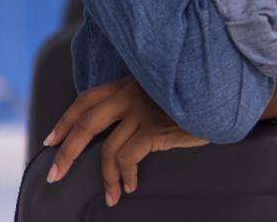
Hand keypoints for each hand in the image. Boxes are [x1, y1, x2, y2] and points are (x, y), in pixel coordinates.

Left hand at [43, 76, 206, 206]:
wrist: (224, 95)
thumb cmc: (195, 97)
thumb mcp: (160, 92)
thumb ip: (138, 100)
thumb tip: (116, 126)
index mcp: (130, 81)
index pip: (86, 99)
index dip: (66, 121)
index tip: (52, 140)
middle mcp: (132, 92)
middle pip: (86, 123)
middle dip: (66, 152)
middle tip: (55, 174)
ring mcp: (143, 109)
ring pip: (107, 148)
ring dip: (105, 177)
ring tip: (110, 195)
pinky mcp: (155, 127)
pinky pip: (128, 158)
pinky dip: (125, 176)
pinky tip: (130, 185)